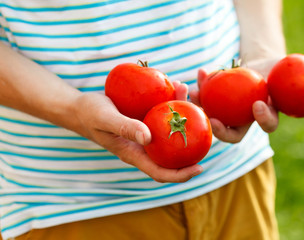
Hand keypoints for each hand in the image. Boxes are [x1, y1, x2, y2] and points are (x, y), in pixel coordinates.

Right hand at [72, 81, 201, 182]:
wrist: (80, 106)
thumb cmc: (89, 113)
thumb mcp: (105, 118)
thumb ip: (125, 127)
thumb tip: (149, 138)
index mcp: (134, 153)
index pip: (160, 172)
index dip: (180, 175)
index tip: (200, 168)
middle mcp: (143, 146)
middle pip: (171, 152)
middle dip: (190, 141)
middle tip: (205, 124)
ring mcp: (145, 133)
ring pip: (169, 130)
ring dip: (182, 114)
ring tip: (187, 91)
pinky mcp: (144, 119)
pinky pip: (162, 114)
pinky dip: (171, 102)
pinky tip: (175, 86)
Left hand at [189, 58, 280, 142]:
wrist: (261, 65)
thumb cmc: (279, 68)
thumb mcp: (293, 71)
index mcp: (267, 114)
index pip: (267, 125)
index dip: (263, 120)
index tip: (258, 105)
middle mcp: (246, 119)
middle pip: (232, 134)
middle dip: (221, 131)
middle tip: (213, 119)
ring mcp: (229, 113)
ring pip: (213, 115)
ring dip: (201, 106)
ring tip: (195, 93)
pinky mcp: (217, 101)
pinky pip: (207, 96)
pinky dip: (202, 84)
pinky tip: (201, 72)